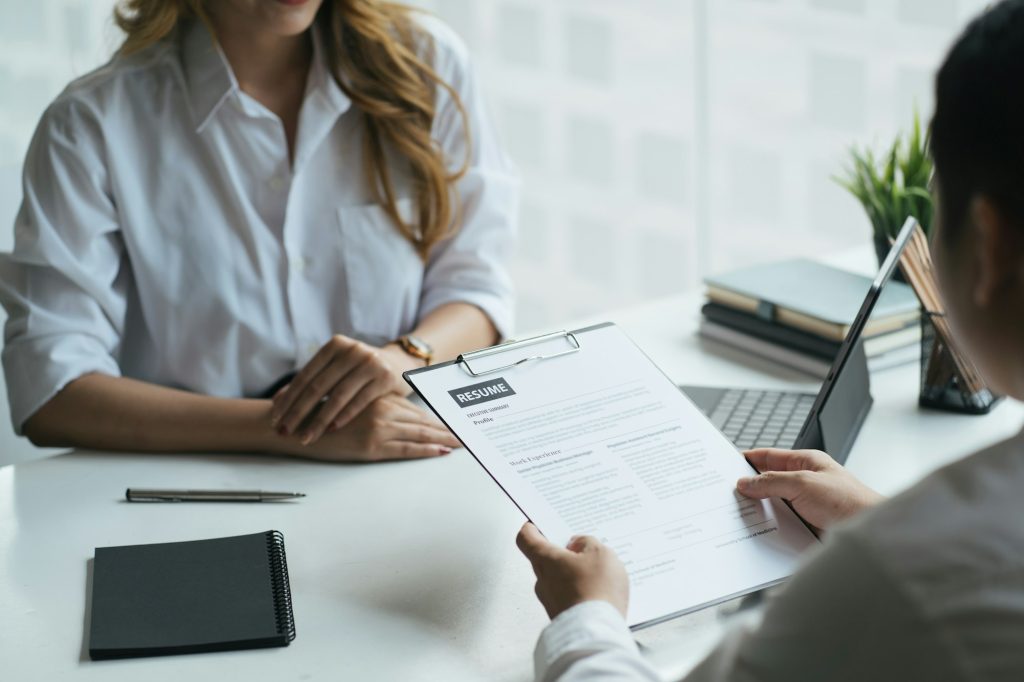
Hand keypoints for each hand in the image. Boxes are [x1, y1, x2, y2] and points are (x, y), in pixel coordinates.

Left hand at [270, 335, 419, 444]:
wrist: (400, 364)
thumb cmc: (359, 371)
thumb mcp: (337, 369)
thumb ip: (312, 381)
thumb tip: (277, 402)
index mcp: (334, 346)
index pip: (305, 375)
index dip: (289, 398)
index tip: (275, 419)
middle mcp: (351, 350)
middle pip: (318, 386)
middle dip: (298, 412)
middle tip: (285, 432)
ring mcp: (370, 362)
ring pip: (338, 395)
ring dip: (319, 419)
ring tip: (306, 437)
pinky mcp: (385, 377)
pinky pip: (360, 400)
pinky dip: (344, 416)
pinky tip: (332, 429)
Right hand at [275, 395, 459, 461]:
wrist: (297, 426)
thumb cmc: (323, 419)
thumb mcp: (354, 408)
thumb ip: (376, 409)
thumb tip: (400, 420)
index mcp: (380, 399)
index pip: (417, 411)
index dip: (438, 420)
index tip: (456, 425)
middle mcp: (383, 410)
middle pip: (423, 422)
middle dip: (447, 430)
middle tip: (468, 436)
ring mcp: (379, 427)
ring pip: (420, 434)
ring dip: (443, 440)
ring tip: (461, 445)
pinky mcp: (372, 445)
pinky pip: (406, 449)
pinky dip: (426, 450)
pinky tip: (441, 452)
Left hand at [515, 522, 628, 619]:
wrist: (598, 633)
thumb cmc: (596, 591)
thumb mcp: (600, 553)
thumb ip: (587, 542)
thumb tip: (579, 543)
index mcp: (545, 559)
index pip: (526, 538)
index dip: (531, 527)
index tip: (537, 523)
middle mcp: (542, 581)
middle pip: (545, 559)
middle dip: (562, 552)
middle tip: (581, 546)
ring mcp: (551, 601)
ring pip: (558, 580)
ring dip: (573, 574)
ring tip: (598, 573)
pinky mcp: (562, 617)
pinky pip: (569, 598)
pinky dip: (580, 593)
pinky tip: (600, 592)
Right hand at [737, 448, 883, 532]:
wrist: (869, 534)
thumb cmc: (848, 501)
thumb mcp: (802, 483)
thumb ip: (771, 482)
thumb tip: (745, 483)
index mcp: (806, 462)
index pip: (769, 456)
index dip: (747, 459)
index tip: (726, 464)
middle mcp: (804, 482)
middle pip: (768, 482)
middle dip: (748, 488)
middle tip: (725, 493)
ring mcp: (805, 505)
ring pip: (772, 506)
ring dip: (758, 511)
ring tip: (736, 514)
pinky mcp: (805, 526)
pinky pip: (780, 525)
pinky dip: (768, 528)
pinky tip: (756, 532)